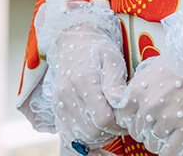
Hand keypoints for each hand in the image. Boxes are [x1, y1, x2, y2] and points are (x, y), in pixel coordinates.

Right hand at [51, 23, 127, 151]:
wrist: (74, 42)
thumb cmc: (97, 49)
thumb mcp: (112, 58)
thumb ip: (115, 82)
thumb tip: (120, 102)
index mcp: (83, 80)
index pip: (102, 119)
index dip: (118, 124)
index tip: (126, 119)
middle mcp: (67, 95)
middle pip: (92, 131)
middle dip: (110, 132)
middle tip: (120, 123)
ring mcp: (59, 104)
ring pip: (81, 137)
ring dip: (98, 138)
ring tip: (109, 125)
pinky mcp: (56, 110)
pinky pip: (68, 137)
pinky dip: (83, 140)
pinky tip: (95, 132)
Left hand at [114, 54, 182, 155]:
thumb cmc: (180, 61)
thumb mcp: (151, 70)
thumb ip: (138, 89)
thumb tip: (130, 105)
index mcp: (137, 91)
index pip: (123, 117)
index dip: (131, 119)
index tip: (139, 118)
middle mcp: (149, 107)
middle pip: (137, 132)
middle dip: (144, 130)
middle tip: (156, 122)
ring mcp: (167, 119)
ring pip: (152, 144)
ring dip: (157, 140)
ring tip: (167, 130)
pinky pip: (169, 152)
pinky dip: (168, 151)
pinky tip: (172, 144)